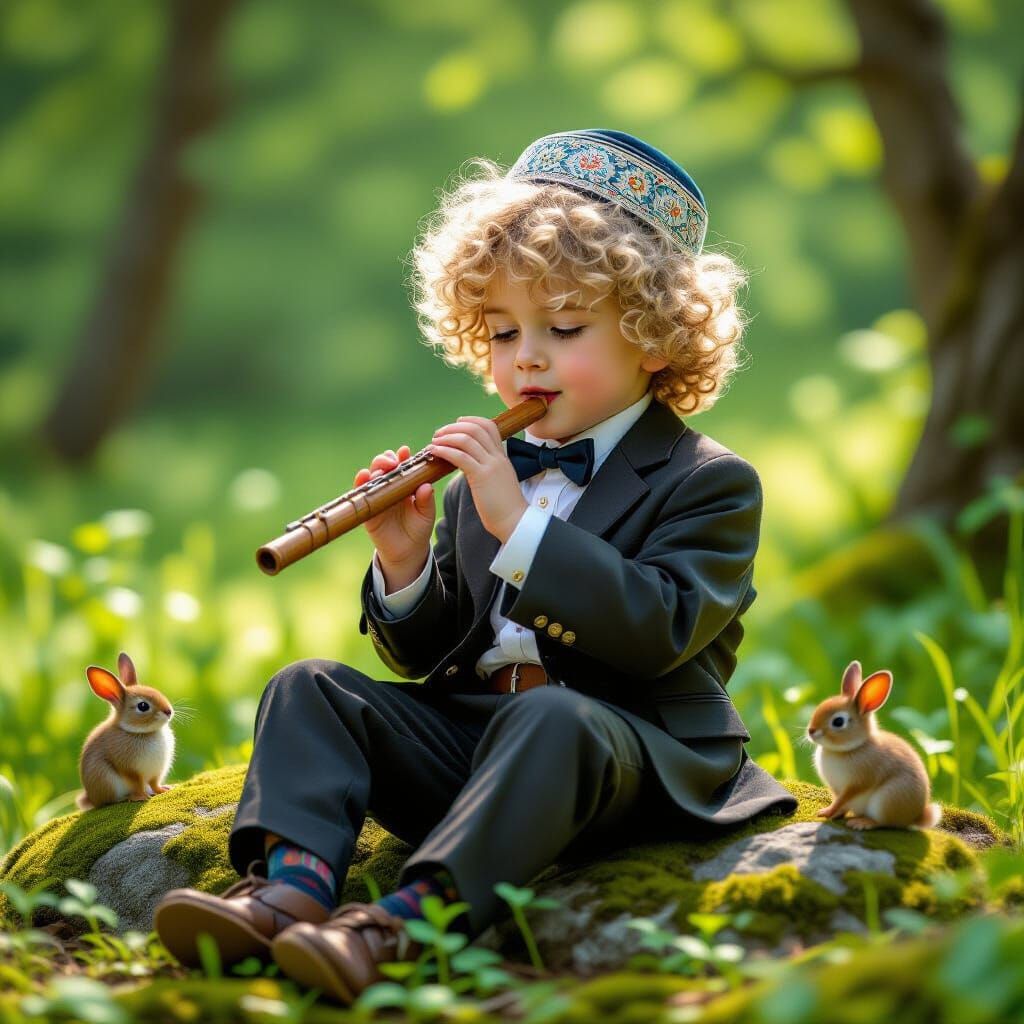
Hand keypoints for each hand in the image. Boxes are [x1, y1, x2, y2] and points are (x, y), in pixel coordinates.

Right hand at [355, 446, 434, 572]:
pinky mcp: (367, 508)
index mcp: (405, 484)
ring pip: (371, 475)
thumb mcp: (426, 515)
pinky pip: (361, 493)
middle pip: (384, 466)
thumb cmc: (418, 529)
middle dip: (386, 459)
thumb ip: (427, 501)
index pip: (402, 465)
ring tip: (383, 466)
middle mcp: (389, 487)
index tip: (405, 451)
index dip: (402, 457)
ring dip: (375, 467)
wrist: (407, 552)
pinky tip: (364, 475)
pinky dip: (360, 482)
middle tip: (394, 461)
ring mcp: (377, 496)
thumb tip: (427, 486)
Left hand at [429, 416, 527, 542]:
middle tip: (439, 433)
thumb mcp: (499, 480)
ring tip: (434, 442)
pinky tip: (435, 452)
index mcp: (502, 456)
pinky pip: (460, 457)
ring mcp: (491, 465)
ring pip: (467, 439)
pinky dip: (445, 451)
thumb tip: (473, 464)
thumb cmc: (505, 507)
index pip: (489, 426)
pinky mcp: (482, 477)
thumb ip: (488, 469)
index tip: (457, 423)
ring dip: (446, 437)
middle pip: (476, 428)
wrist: (516, 522)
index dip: (471, 421)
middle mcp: (497, 457)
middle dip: (454, 427)